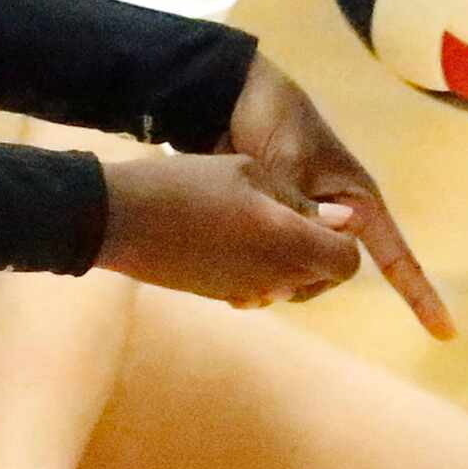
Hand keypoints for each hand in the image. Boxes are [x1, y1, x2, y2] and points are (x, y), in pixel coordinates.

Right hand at [98, 151, 359, 308]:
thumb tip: (339, 220)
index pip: (347, 262)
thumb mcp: (249, 173)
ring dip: (288, 259)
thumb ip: (297, 199)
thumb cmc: (187, 185)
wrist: (121, 218)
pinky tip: (229, 236)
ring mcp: (246, 290)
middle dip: (318, 251)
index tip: (321, 217)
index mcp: (288, 240)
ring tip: (256, 221)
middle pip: (321, 277)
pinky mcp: (221, 295)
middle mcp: (274, 276)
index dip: (342, 240)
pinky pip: (259, 286)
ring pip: (291, 284)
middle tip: (290, 215)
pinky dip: (258, 267)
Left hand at [224, 54, 455, 339]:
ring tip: (242, 291)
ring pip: (298, 273)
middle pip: (332, 274)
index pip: (396, 256)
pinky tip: (231, 289)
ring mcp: (301, 225)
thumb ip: (301, 205)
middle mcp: (334, 218)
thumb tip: (326, 247)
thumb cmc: (274, 119)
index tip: (446, 334)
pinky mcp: (268, 228)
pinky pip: (270, 264)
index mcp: (357, 201)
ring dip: (275, 282)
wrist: (226, 100)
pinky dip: (256, 276)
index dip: (420, 295)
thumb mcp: (289, 161)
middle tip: (265, 290)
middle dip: (306, 285)